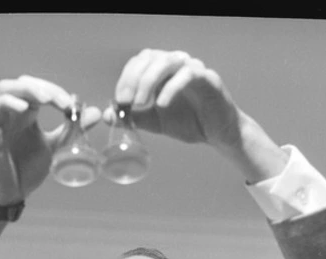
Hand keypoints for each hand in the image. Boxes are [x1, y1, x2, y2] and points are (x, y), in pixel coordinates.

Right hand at [0, 76, 100, 204]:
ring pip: (4, 88)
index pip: (39, 89)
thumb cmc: (28, 169)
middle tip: (63, 102)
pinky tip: (23, 108)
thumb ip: (73, 130)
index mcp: (26, 113)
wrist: (12, 194)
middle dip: (44, 88)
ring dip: (26, 89)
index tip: (72, 105)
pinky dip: (6, 103)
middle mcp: (11, 112)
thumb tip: (95, 113)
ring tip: (45, 99)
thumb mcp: (57, 147)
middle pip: (23, 83)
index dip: (55, 91)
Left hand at [105, 49, 287, 182]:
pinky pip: (187, 75)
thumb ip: (133, 117)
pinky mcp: (208, 79)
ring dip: (149, 81)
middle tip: (125, 101)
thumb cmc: (188, 122)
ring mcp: (193, 68)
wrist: (217, 134)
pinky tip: (162, 105)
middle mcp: (177, 63)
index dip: (126, 78)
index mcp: (163, 70)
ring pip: (167, 62)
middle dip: (133, 78)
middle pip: (150, 57)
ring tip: (141, 104)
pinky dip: (171, 89)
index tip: (119, 101)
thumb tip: (108, 115)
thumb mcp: (154, 122)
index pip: (139, 62)